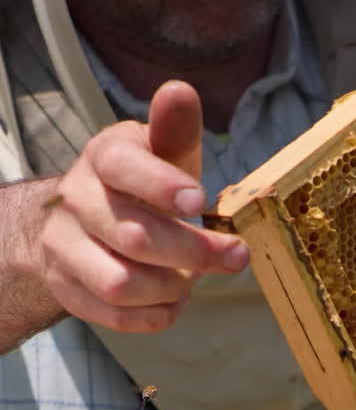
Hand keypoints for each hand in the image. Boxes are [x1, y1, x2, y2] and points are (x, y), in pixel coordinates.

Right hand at [38, 80, 248, 333]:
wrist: (80, 224)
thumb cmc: (139, 184)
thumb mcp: (159, 153)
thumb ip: (174, 131)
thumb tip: (180, 92)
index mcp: (102, 158)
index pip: (122, 166)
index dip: (161, 185)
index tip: (200, 200)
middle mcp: (75, 201)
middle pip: (133, 237)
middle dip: (193, 251)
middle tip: (235, 256)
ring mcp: (65, 248)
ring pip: (121, 284)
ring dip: (171, 288)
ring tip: (193, 280)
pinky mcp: (67, 289)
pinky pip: (116, 317)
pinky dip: (156, 314)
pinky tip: (174, 298)